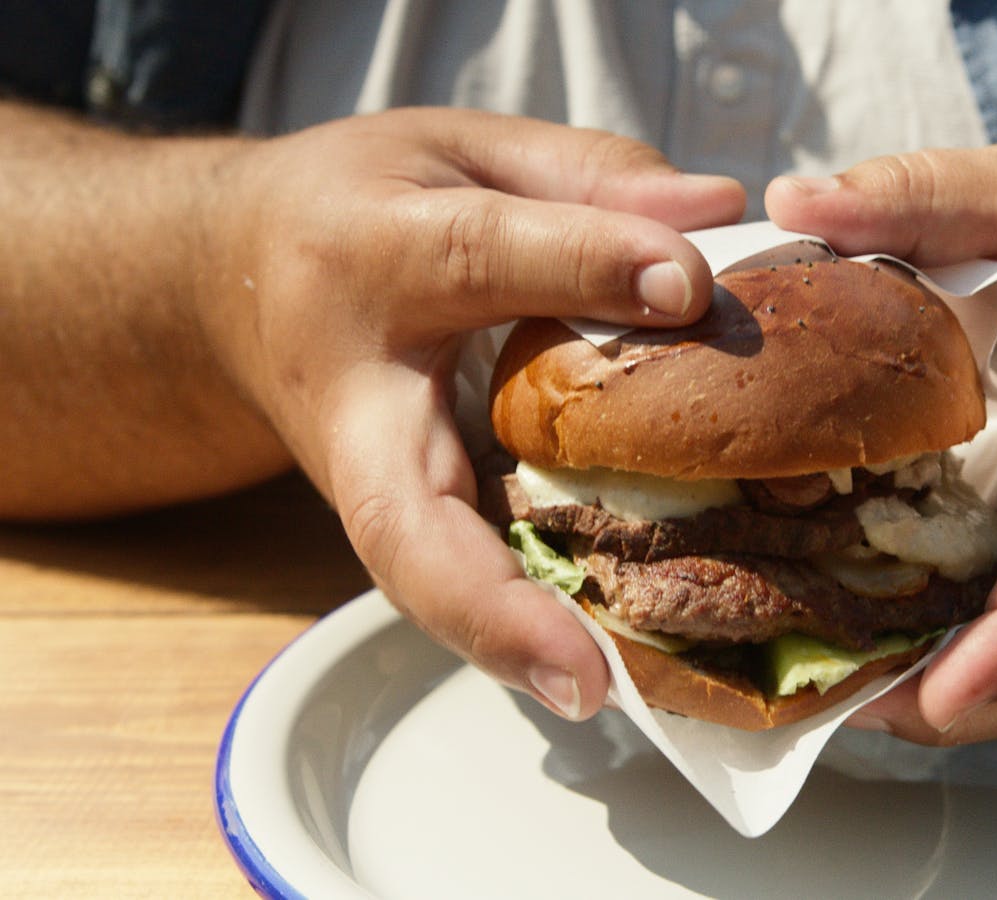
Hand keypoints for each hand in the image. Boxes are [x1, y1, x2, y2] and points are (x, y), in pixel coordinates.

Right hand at [197, 108, 744, 717]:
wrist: (230, 275)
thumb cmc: (359, 208)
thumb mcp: (461, 148)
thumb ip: (585, 176)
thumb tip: (718, 216)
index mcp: (370, 254)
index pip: (481, 258)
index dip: (584, 263)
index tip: (688, 280)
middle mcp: (357, 390)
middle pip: (398, 509)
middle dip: (481, 596)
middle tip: (582, 672)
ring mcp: (365, 475)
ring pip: (416, 573)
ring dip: (500, 639)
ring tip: (598, 688)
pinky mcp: (390, 515)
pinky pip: (448, 574)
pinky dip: (512, 624)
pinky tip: (600, 660)